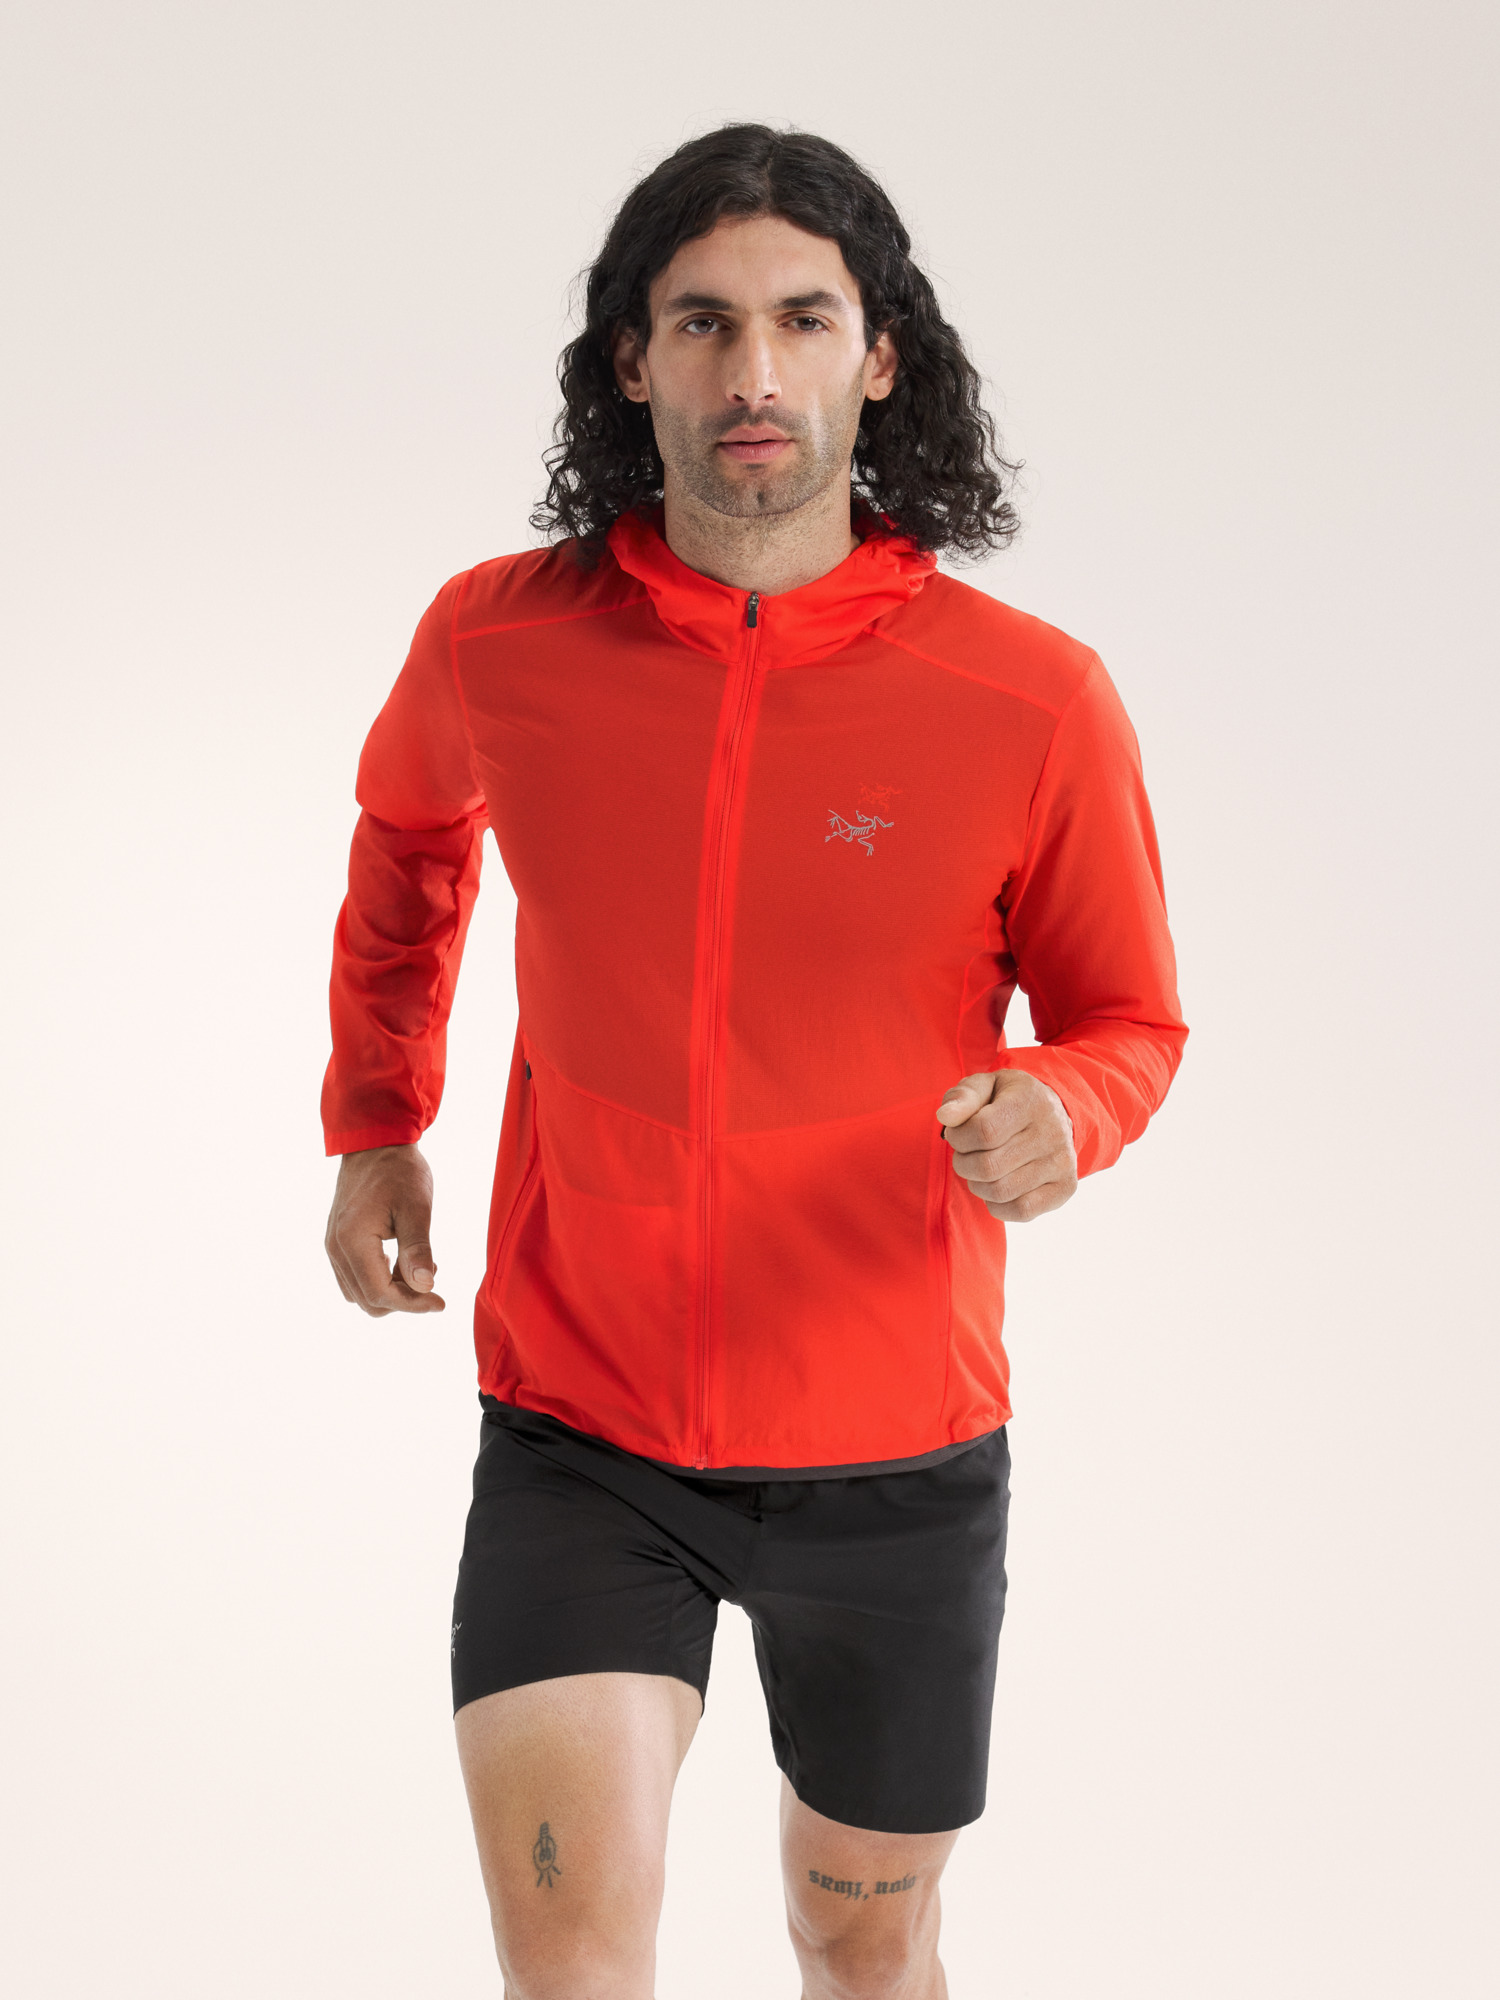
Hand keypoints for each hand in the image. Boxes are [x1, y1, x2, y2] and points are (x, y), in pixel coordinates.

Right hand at [325, 1143, 445, 1314]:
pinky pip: (355, 1278)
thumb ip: (418, 1249)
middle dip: (404, 1300)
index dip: (413, 1304)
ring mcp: (333, 1246)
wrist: (374, 1144)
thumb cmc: (399, 1171)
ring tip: (420, 1267)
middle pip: (368, 1300)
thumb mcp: (416, 1207)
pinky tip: (403, 1262)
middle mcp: (336, 1248)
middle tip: (433, 1282)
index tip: (441, 1302)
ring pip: (360, 1294)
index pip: (381, 1293)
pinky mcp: (337, 1243)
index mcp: (353, 1241)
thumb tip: (425, 1287)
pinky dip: (380, 1280)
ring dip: (392, 1292)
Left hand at [935, 1070, 1077, 1222]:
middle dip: (964, 1164)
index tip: (957, 1134)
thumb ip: (962, 1097)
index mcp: (1030, 1100)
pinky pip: (1022, 1210)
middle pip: (989, 1166)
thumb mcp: (984, 1086)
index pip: (984, 1131)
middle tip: (966, 1154)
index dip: (959, 1138)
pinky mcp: (1065, 1187)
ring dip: (978, 1185)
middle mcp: (1052, 1131)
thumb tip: (945, 1116)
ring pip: (1001, 1192)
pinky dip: (998, 1205)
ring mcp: (1062, 1162)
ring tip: (981, 1169)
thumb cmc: (1006, 1100)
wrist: (1052, 1112)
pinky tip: (997, 1186)